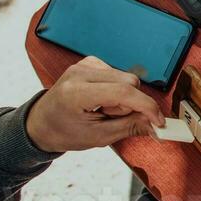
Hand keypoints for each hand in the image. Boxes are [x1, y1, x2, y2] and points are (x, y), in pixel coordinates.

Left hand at [25, 56, 161, 151]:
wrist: (41, 124)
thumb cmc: (64, 132)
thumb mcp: (98, 137)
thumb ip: (130, 127)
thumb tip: (155, 124)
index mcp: (77, 93)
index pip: (123, 92)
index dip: (147, 107)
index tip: (159, 121)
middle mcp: (80, 73)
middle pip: (129, 82)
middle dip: (132, 104)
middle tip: (115, 118)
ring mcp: (84, 65)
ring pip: (126, 78)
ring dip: (124, 97)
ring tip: (105, 110)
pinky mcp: (89, 62)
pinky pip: (119, 74)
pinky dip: (118, 90)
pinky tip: (103, 100)